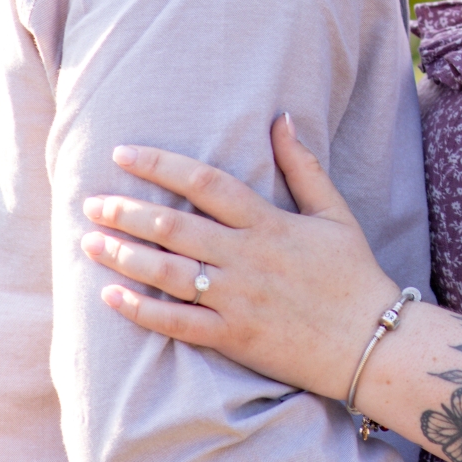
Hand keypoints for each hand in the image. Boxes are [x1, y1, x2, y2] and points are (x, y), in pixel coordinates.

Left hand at [82, 118, 400, 400]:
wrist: (371, 342)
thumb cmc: (353, 274)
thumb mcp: (335, 213)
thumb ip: (303, 167)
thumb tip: (281, 118)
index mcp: (269, 223)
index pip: (206, 182)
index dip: (160, 165)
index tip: (123, 154)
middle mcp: (248, 258)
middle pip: (175, 227)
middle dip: (127, 212)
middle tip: (92, 202)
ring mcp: (238, 299)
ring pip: (168, 273)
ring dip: (124, 255)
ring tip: (90, 242)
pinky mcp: (234, 337)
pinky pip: (177, 323)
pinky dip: (141, 310)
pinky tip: (111, 297)